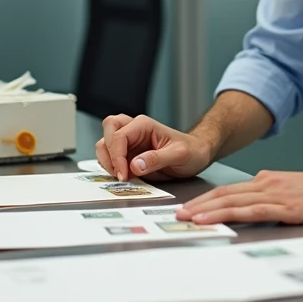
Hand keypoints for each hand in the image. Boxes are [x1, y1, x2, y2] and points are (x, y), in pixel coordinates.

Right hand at [94, 114, 212, 181]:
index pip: (119, 135)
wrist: (197, 155)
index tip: (123, 174)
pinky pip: (111, 157)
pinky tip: (123, 176)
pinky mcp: (128, 155)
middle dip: (108, 153)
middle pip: (108, 130)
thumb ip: (157, 159)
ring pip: (105, 143)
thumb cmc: (192, 150)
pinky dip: (111, 167)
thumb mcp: (179, 155)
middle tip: (118, 173)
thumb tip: (134, 165)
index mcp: (144, 125)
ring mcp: (130, 142)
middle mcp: (134, 130)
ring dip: (107, 160)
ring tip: (121, 176)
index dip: (117, 156)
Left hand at [176, 169, 302, 224]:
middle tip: (178, 214)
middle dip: (199, 204)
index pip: (229, 189)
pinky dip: (229, 215)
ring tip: (189, 218)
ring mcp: (275, 196)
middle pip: (225, 193)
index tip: (189, 206)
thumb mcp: (291, 189)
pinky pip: (252, 211)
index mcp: (266, 180)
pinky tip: (216, 219)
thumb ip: (270, 194)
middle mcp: (266, 184)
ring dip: (208, 210)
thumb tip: (252, 202)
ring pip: (233, 201)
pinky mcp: (286, 209)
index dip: (206, 198)